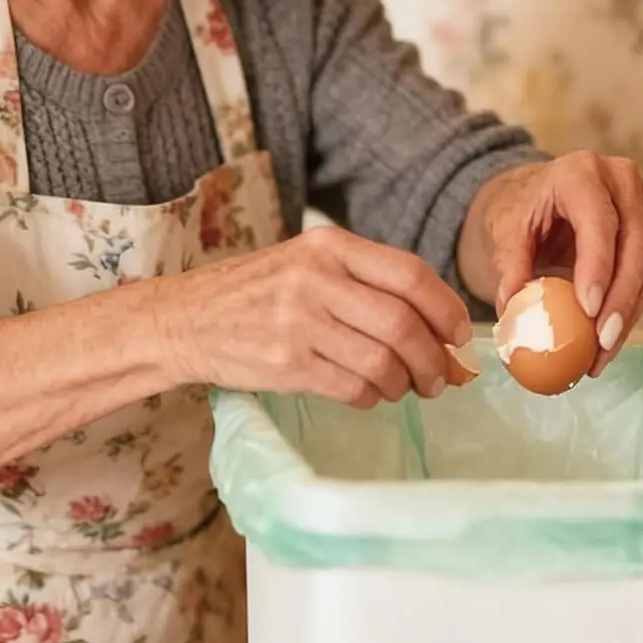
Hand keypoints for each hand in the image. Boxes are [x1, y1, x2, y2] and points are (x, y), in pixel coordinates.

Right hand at [160, 226, 472, 407]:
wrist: (183, 319)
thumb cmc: (255, 293)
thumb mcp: (306, 263)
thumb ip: (365, 283)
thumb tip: (440, 329)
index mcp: (328, 246)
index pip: (410, 274)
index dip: (447, 309)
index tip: (459, 335)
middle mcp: (315, 278)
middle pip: (403, 323)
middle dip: (433, 357)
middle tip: (440, 377)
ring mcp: (298, 322)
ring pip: (382, 361)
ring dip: (406, 383)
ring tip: (405, 388)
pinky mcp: (285, 364)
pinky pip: (352, 388)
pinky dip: (372, 397)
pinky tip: (368, 394)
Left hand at [467, 154, 642, 375]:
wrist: (542, 196)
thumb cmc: (526, 208)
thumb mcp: (508, 228)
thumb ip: (510, 262)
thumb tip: (512, 306)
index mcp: (580, 172)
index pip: (599, 220)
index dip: (598, 265)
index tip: (588, 309)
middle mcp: (621, 181)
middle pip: (636, 243)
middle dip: (622, 297)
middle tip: (602, 339)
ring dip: (631, 310)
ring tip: (605, 349)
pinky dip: (634, 307)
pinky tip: (613, 337)